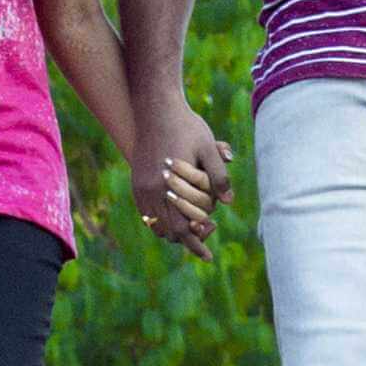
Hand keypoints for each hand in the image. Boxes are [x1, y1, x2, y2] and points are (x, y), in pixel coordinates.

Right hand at [132, 97, 230, 255]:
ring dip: (173, 231)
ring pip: (155, 224)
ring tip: (191, 229)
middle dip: (187, 240)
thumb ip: (219, 177)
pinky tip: (175, 216)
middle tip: (206, 237)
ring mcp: (141, 187)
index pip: (182, 229)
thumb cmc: (186, 126)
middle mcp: (150, 190)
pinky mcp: (136, 181)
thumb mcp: (208, 149)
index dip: (196, 245)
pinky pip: (147, 212)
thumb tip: (228, 203)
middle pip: (168, 231)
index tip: (208, 256)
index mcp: (168, 186)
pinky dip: (160, 220)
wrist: (156, 108)